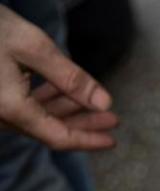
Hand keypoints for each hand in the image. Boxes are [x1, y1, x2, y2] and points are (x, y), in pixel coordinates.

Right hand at [0, 5, 117, 149]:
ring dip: (67, 111)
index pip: (58, 137)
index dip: (88, 140)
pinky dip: (47, 100)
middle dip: (83, 124)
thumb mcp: (32, 46)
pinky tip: (64, 91)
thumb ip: (70, 78)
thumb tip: (104, 103)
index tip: (113, 139)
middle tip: (112, 119)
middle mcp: (0, 114)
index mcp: (11, 109)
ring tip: (96, 105)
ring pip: (37, 117)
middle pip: (49, 129)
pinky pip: (23, 106)